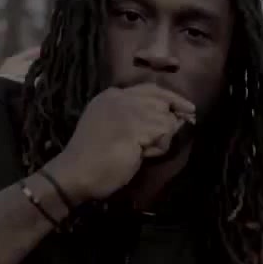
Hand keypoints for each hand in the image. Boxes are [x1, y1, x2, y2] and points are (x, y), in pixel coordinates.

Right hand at [45, 83, 195, 201]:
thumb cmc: (94, 158)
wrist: (75, 174)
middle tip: (156, 143)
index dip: (172, 98)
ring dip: (161, 139)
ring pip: (165, 118)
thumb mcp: (116, 130)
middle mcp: (120, 97)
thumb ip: (139, 119)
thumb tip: (176, 118)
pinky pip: (163, 132)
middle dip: (166, 122)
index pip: (152, 89)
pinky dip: (159, 147)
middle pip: (161, 101)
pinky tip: (142, 154)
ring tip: (141, 152)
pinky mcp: (134, 126)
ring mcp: (126, 110)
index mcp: (111, 95)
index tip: (188, 109)